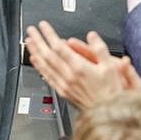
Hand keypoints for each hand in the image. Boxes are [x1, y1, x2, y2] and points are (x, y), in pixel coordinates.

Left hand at [23, 21, 138, 109]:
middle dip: (38, 40)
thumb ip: (100, 49)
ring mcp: (64, 85)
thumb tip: (92, 36)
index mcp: (79, 67)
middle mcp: (69, 76)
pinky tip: (35, 61)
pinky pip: (47, 77)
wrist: (107, 114)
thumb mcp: (111, 67)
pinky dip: (39, 67)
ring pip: (45, 66)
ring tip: (29, 42)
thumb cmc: (111, 92)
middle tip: (31, 30)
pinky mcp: (63, 92)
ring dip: (35, 52)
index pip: (59, 47)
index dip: (49, 35)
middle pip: (48, 55)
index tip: (43, 26)